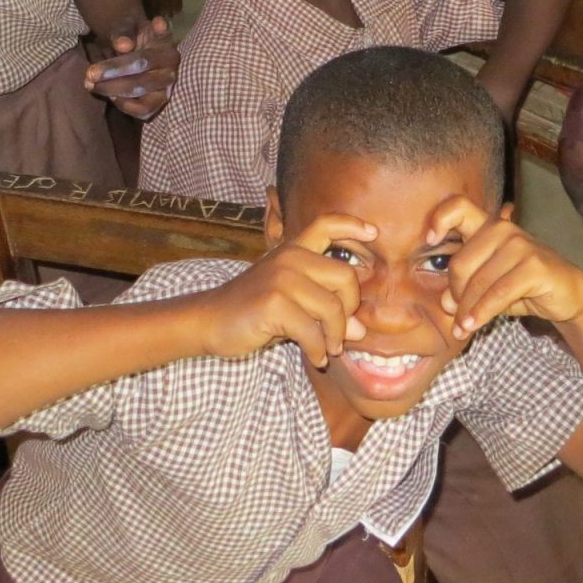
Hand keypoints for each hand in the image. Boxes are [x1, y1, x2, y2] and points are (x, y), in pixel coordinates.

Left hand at [85, 16, 176, 118]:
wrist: (141, 44)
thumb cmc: (135, 34)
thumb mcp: (129, 25)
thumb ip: (124, 32)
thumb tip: (122, 45)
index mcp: (167, 51)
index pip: (142, 61)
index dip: (116, 68)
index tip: (92, 71)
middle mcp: (170, 73)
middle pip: (140, 83)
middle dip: (110, 83)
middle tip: (88, 78)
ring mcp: (167, 91)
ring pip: (142, 101)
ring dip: (114, 94)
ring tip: (93, 86)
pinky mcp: (159, 104)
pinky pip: (143, 112)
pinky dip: (124, 106)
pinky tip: (109, 95)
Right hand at [202, 213, 371, 364]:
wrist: (210, 321)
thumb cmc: (254, 311)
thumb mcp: (290, 300)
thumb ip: (325, 308)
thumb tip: (360, 330)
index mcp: (293, 250)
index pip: (326, 225)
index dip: (352, 225)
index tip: (373, 233)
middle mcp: (290, 258)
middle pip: (345, 277)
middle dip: (349, 309)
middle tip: (341, 331)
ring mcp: (281, 278)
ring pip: (332, 308)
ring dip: (335, 337)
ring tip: (328, 349)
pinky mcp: (274, 303)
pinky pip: (313, 331)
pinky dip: (318, 350)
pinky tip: (315, 357)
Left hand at [428, 197, 582, 337]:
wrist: (569, 293)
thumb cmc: (524, 286)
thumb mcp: (490, 285)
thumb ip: (466, 288)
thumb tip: (445, 303)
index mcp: (489, 227)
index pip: (459, 207)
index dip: (439, 219)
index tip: (429, 240)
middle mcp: (503, 230)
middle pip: (460, 262)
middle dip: (455, 293)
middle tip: (456, 316)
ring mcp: (520, 245)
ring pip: (478, 282)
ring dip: (467, 311)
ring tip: (462, 329)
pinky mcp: (534, 266)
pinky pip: (498, 293)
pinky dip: (483, 312)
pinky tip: (474, 325)